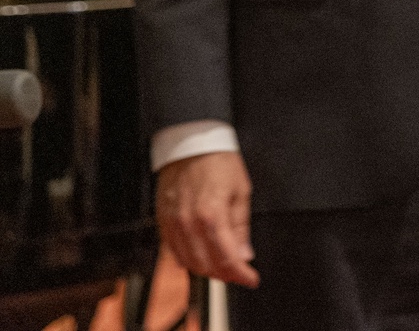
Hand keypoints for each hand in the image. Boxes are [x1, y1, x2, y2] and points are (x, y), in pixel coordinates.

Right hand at [155, 150, 258, 287]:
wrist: (191, 145)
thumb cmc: (218, 162)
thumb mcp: (241, 192)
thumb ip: (241, 227)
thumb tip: (245, 254)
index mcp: (212, 216)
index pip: (227, 258)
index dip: (241, 274)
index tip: (251, 279)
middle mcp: (189, 224)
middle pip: (206, 266)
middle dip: (225, 275)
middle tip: (239, 273)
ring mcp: (172, 225)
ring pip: (188, 263)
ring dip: (207, 270)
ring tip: (223, 267)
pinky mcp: (162, 223)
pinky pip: (173, 252)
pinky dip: (189, 260)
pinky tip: (201, 257)